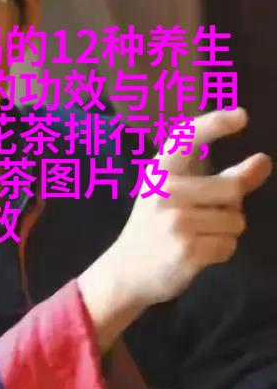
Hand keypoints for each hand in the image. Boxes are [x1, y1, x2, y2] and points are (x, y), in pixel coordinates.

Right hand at [112, 107, 271, 308]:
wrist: (125, 272)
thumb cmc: (156, 226)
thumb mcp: (180, 195)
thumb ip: (224, 177)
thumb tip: (264, 161)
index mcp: (159, 172)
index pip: (186, 137)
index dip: (215, 123)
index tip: (242, 116)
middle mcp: (164, 191)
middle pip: (232, 188)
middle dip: (232, 205)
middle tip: (206, 216)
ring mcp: (175, 221)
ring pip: (236, 220)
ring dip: (226, 231)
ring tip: (198, 236)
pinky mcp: (187, 250)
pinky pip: (229, 245)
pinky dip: (222, 251)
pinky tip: (198, 253)